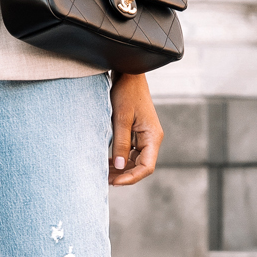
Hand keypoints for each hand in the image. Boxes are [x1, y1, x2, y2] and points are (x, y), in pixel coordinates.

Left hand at [108, 72, 162, 186]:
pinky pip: (131, 152)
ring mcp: (145, 137)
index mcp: (153, 137)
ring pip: (135, 161)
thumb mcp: (121, 118)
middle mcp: (152, 139)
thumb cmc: (126, 92)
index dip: (131, 178)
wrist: (128, 74)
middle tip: (104, 180)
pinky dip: (120, 159)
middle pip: (141, 167)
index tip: (114, 182)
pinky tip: (107, 162)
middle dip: (124, 175)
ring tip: (103, 173)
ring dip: (121, 169)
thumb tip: (120, 168)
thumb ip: (121, 143)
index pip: (147, 167)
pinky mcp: (137, 133)